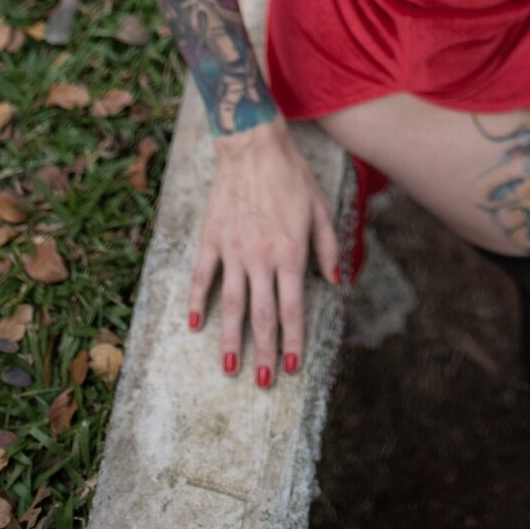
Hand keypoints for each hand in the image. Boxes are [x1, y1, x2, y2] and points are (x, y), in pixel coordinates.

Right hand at [187, 114, 340, 384]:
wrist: (253, 146)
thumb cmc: (291, 175)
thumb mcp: (320, 208)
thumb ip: (327, 247)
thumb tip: (336, 281)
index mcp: (290, 252)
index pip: (293, 307)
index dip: (293, 340)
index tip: (293, 367)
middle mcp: (261, 257)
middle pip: (261, 315)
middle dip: (264, 352)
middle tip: (263, 382)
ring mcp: (233, 249)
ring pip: (231, 304)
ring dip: (230, 339)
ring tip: (229, 368)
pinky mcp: (212, 238)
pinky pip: (202, 276)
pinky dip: (196, 302)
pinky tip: (193, 326)